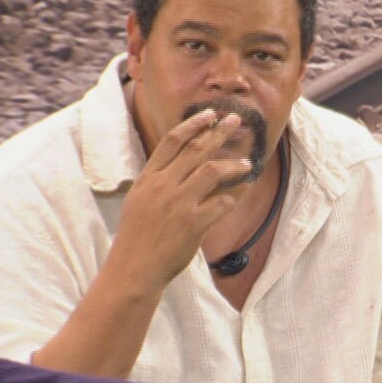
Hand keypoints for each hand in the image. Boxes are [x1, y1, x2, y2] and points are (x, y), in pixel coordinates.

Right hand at [109, 109, 253, 289]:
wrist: (134, 268)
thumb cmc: (137, 236)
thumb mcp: (140, 199)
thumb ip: (159, 179)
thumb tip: (182, 161)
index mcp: (148, 178)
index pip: (172, 141)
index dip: (194, 124)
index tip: (211, 114)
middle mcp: (162, 186)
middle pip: (196, 149)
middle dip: (219, 131)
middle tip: (236, 121)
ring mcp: (178, 204)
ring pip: (213, 171)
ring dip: (234, 165)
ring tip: (247, 164)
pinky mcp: (193, 224)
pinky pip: (222, 202)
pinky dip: (236, 195)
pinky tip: (243, 191)